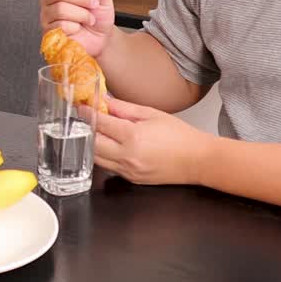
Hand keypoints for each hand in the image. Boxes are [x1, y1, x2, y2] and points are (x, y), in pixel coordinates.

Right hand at [39, 0, 115, 55]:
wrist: (100, 39)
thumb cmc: (98, 18)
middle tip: (94, 4)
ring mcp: (47, 15)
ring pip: (60, 9)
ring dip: (81, 14)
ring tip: (89, 19)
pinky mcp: (48, 31)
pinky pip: (60, 25)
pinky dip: (75, 27)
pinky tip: (78, 28)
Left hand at [94, 98, 212, 184]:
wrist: (198, 160)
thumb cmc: (180, 135)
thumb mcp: (152, 114)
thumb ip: (125, 108)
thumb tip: (105, 102)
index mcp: (132, 137)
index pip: (100, 123)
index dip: (87, 114)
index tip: (81, 107)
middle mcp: (127, 156)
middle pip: (92, 143)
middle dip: (85, 129)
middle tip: (84, 118)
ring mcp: (128, 171)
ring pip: (96, 158)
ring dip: (92, 144)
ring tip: (94, 131)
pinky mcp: (131, 179)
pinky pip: (108, 167)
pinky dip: (103, 155)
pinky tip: (108, 145)